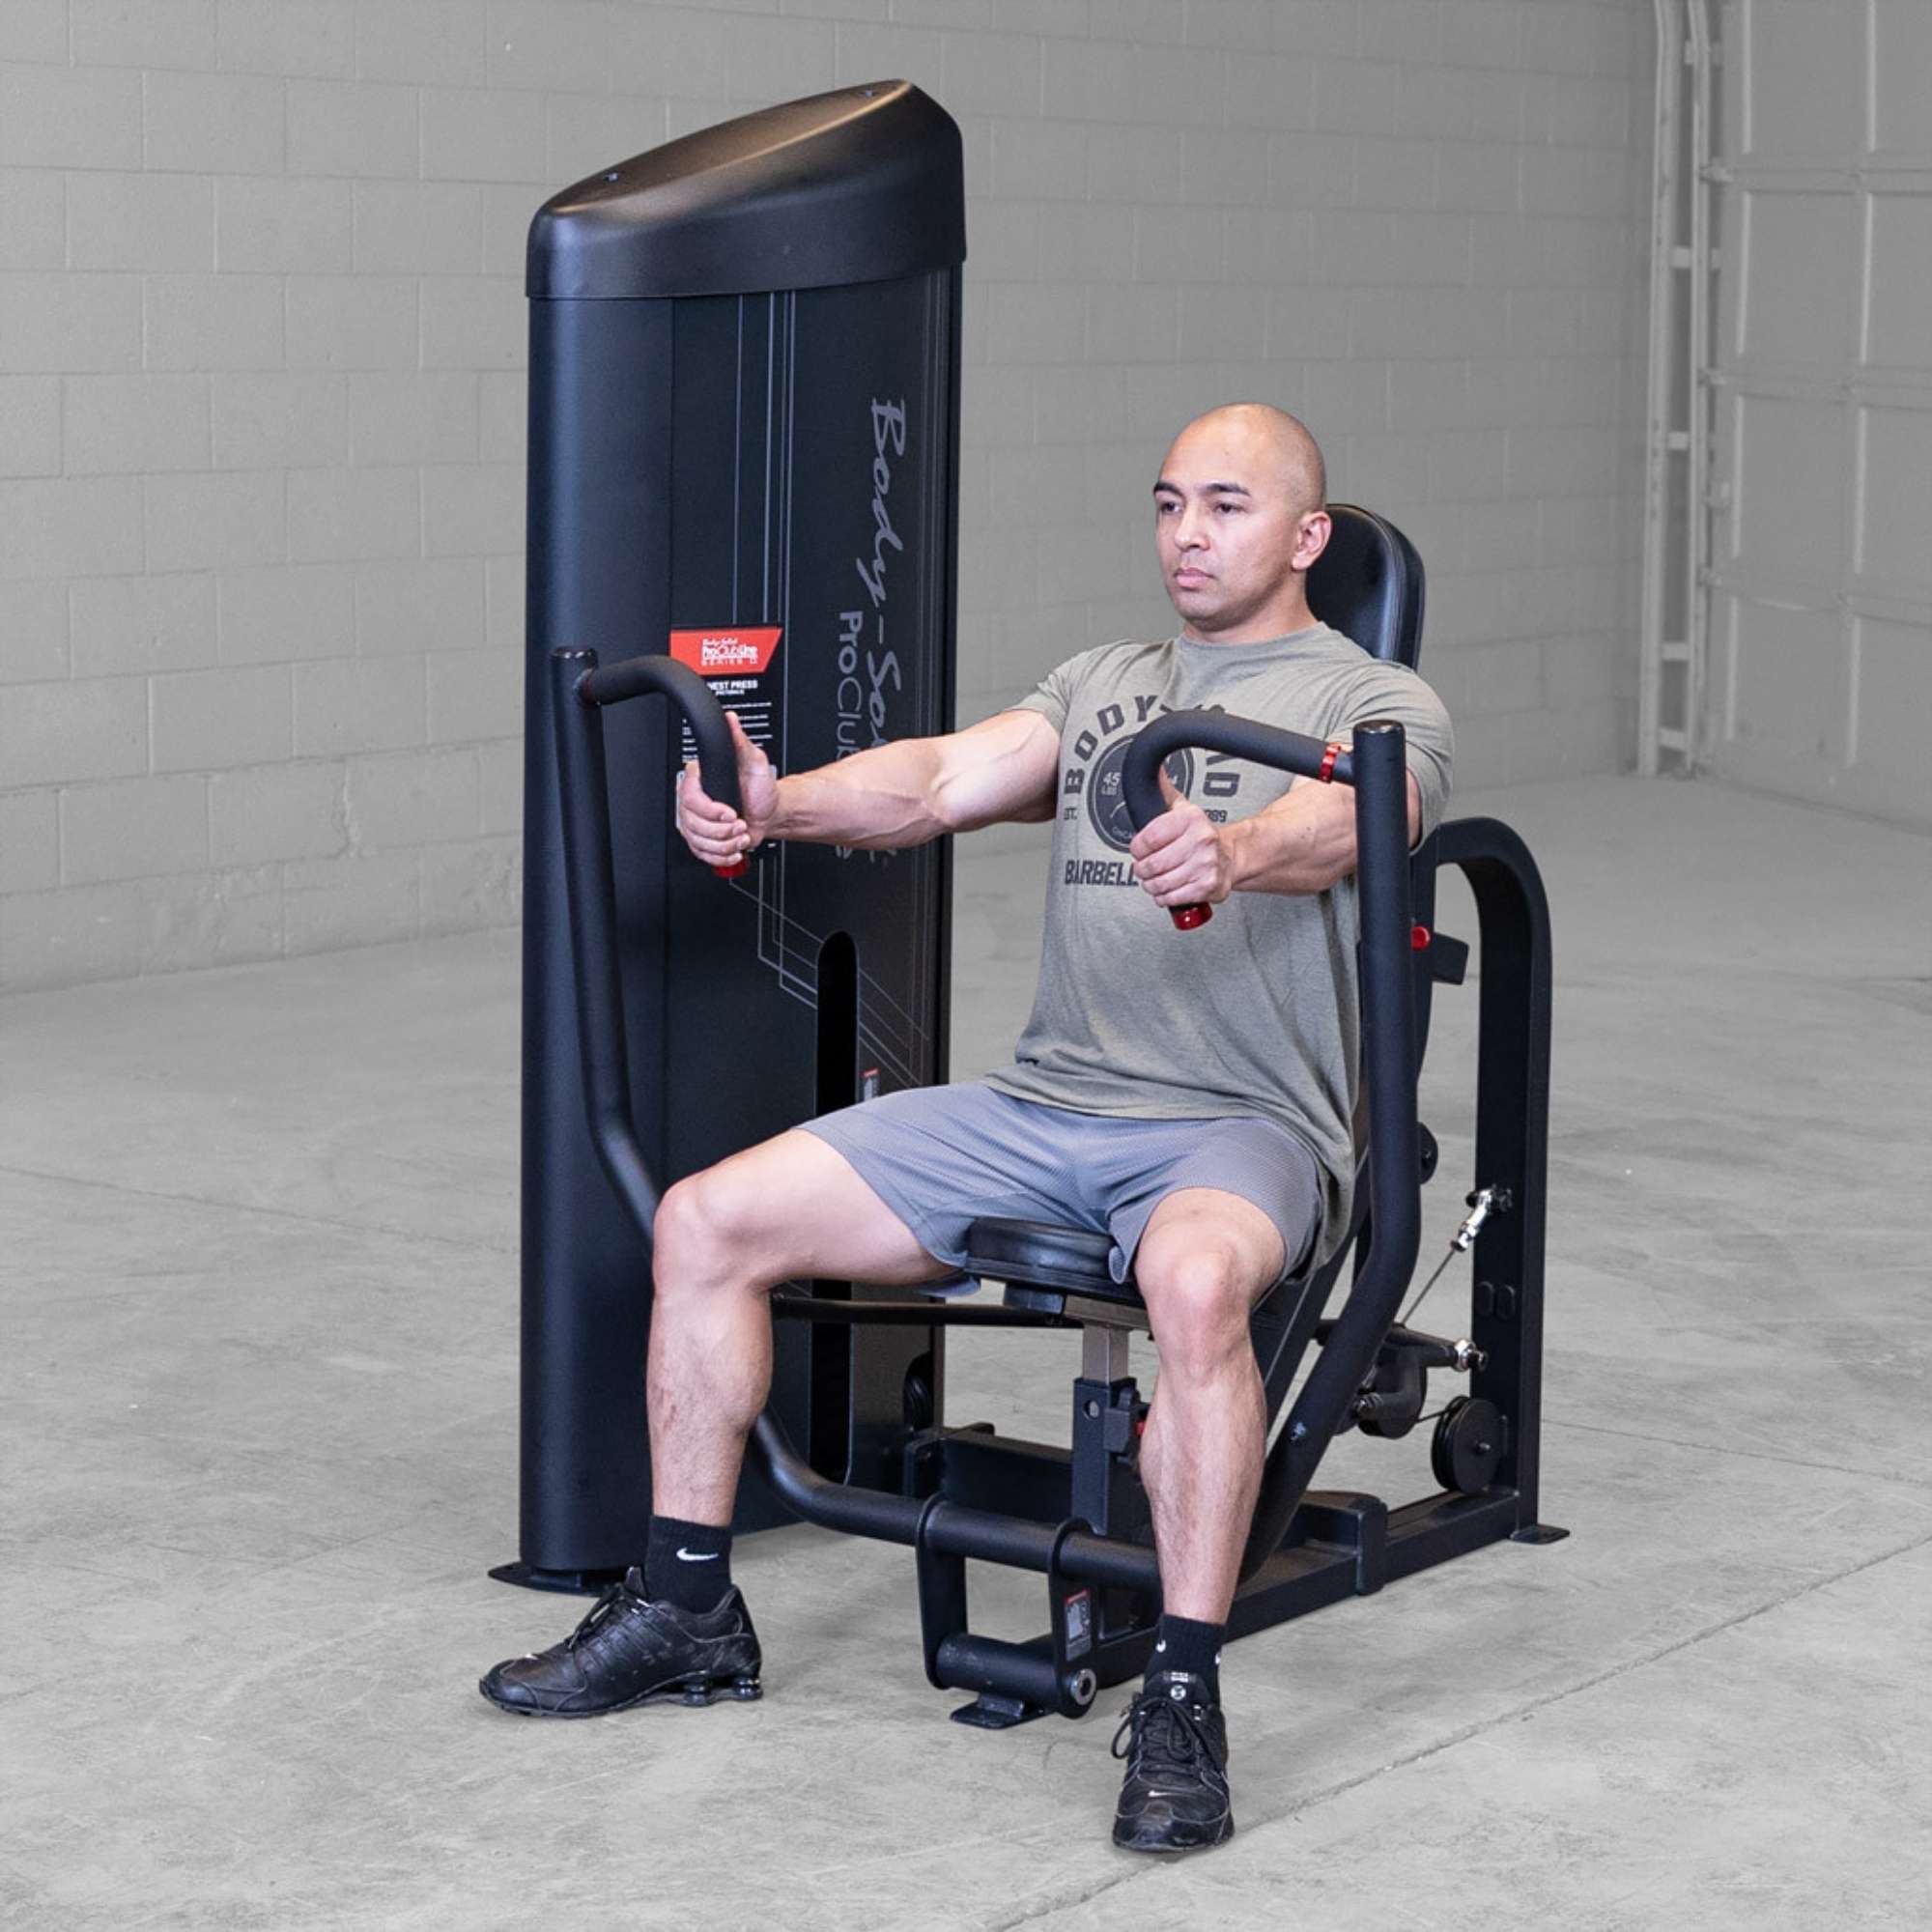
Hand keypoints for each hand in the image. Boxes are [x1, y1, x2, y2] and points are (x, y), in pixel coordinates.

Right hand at [676, 710, 777, 867]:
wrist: (769, 812)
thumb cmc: (760, 787)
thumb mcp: (754, 760)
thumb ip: (740, 741)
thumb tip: (730, 719)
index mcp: (698, 779)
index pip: (690, 798)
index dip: (711, 810)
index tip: (730, 812)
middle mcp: (692, 800)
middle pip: (692, 823)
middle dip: (722, 830)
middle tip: (740, 824)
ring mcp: (695, 821)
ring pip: (698, 841)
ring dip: (725, 843)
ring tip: (740, 834)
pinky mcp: (701, 839)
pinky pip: (702, 853)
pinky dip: (722, 855)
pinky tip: (734, 848)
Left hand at [1128, 768, 1232, 910]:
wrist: (1232, 856)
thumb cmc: (1201, 835)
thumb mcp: (1183, 808)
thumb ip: (1164, 792)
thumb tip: (1153, 771)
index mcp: (1191, 819)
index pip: (1148, 839)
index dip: (1137, 848)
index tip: (1138, 850)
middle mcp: (1201, 840)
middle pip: (1152, 864)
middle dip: (1142, 869)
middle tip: (1145, 867)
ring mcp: (1205, 864)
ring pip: (1159, 883)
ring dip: (1151, 884)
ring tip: (1156, 878)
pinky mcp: (1208, 886)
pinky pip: (1172, 897)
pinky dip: (1164, 897)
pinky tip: (1168, 889)